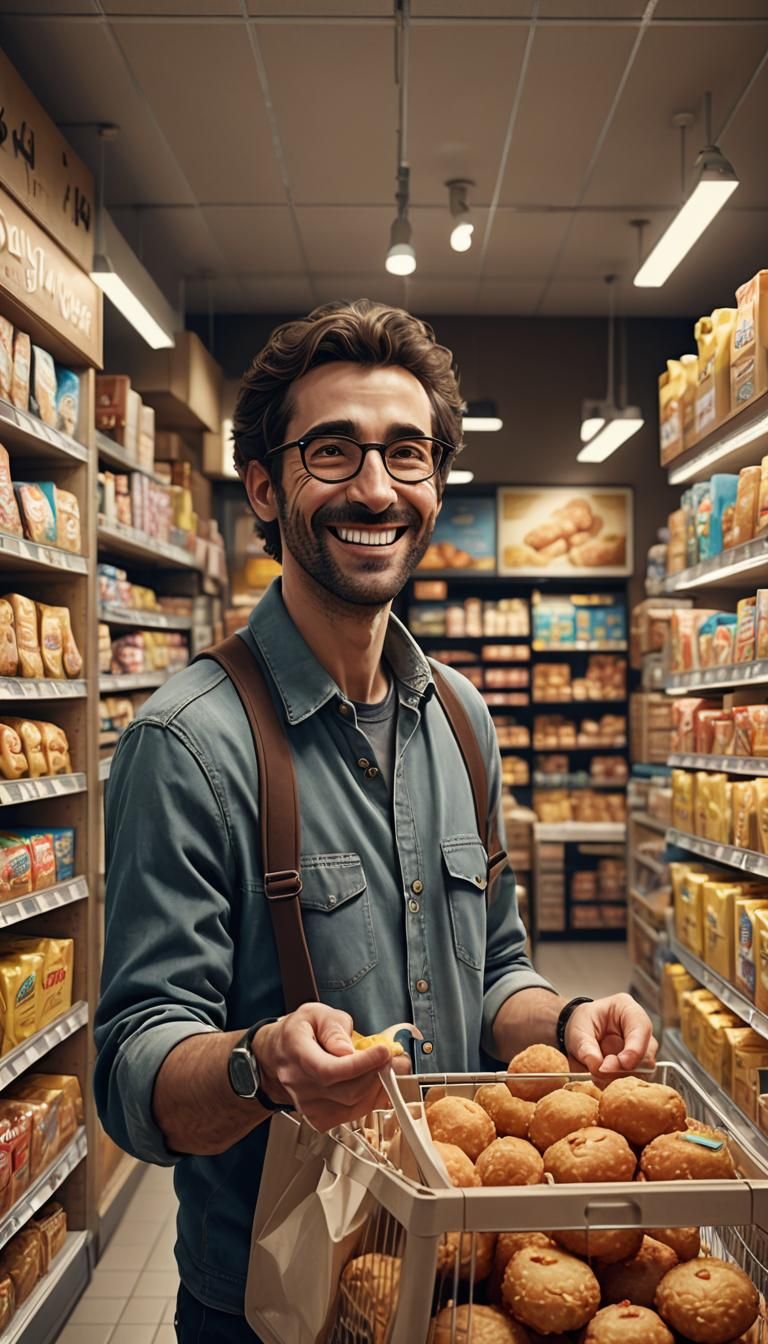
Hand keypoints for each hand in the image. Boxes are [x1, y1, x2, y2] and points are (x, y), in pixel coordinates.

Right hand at [253, 1004, 410, 1130]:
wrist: (278, 1056)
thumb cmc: (299, 1033)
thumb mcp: (315, 1014)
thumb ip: (333, 1028)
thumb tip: (347, 1049)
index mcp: (297, 1054)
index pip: (330, 1070)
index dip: (361, 1064)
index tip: (384, 1052)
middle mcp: (300, 1085)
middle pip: (347, 1091)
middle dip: (377, 1073)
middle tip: (394, 1057)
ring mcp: (309, 1106)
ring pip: (353, 1106)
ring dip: (377, 1087)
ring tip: (386, 1068)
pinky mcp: (319, 1118)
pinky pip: (352, 1115)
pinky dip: (370, 1100)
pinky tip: (374, 1084)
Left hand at [564, 994, 657, 1074]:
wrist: (581, 1034)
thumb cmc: (583, 1025)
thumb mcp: (578, 1031)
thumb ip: (586, 1048)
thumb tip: (598, 1067)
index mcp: (629, 1010)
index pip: (642, 1028)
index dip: (634, 1049)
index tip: (622, 1063)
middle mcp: (642, 1031)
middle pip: (646, 1056)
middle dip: (623, 1067)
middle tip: (601, 1067)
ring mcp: (643, 1050)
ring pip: (641, 1072)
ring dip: (617, 1075)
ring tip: (598, 1064)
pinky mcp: (640, 1068)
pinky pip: (633, 1081)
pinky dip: (616, 1082)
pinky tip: (603, 1073)